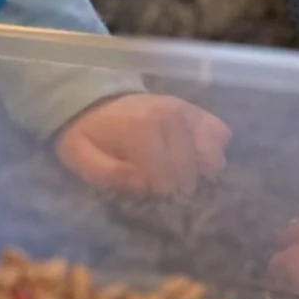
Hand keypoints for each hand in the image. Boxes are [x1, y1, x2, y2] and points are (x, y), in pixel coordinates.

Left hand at [53, 93, 231, 195]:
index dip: (161, 187)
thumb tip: (142, 182)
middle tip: (180, 192)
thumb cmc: (90, 136)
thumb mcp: (82, 157)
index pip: (162, 167)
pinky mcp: (188, 108)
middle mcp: (164, 114)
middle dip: (184, 180)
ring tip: (203, 175)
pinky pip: (213, 125)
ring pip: (206, 140)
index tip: (156, 194)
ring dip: (206, 161)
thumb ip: (107, 173)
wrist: (95, 103)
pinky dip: (216, 140)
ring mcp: (179, 108)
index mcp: (137, 128)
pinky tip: (211, 155)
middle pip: (187, 157)